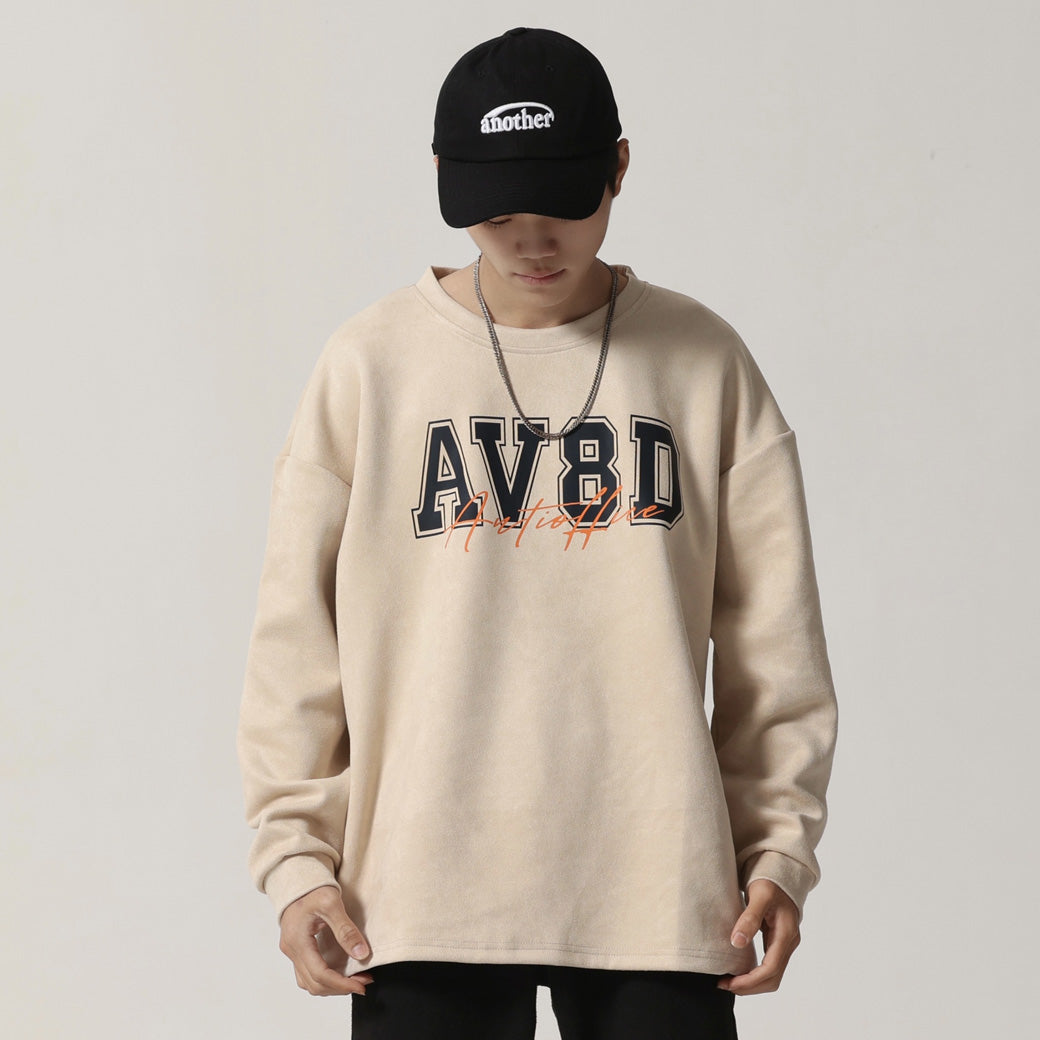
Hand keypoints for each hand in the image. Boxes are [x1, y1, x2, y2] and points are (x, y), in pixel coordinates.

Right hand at [279, 885, 374, 996]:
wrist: (299, 879)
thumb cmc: (313, 888)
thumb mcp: (332, 903)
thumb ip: (346, 930)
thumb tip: (361, 954)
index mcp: (298, 941)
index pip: (319, 974)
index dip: (342, 984)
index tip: (361, 985)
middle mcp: (291, 950)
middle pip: (314, 984)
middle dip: (340, 987)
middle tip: (364, 981)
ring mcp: (292, 951)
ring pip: (309, 983)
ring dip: (332, 986)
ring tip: (355, 979)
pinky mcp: (297, 949)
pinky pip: (307, 973)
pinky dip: (324, 978)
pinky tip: (340, 973)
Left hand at [716, 879, 800, 994]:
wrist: (780, 876)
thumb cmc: (770, 882)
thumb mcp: (759, 895)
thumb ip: (749, 918)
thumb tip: (737, 943)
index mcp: (786, 934)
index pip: (771, 969)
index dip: (750, 980)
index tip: (729, 983)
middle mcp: (788, 943)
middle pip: (773, 978)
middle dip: (749, 986)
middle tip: (723, 984)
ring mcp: (785, 944)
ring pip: (772, 975)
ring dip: (751, 983)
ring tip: (728, 980)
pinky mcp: (778, 943)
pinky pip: (769, 966)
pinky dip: (754, 973)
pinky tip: (738, 970)